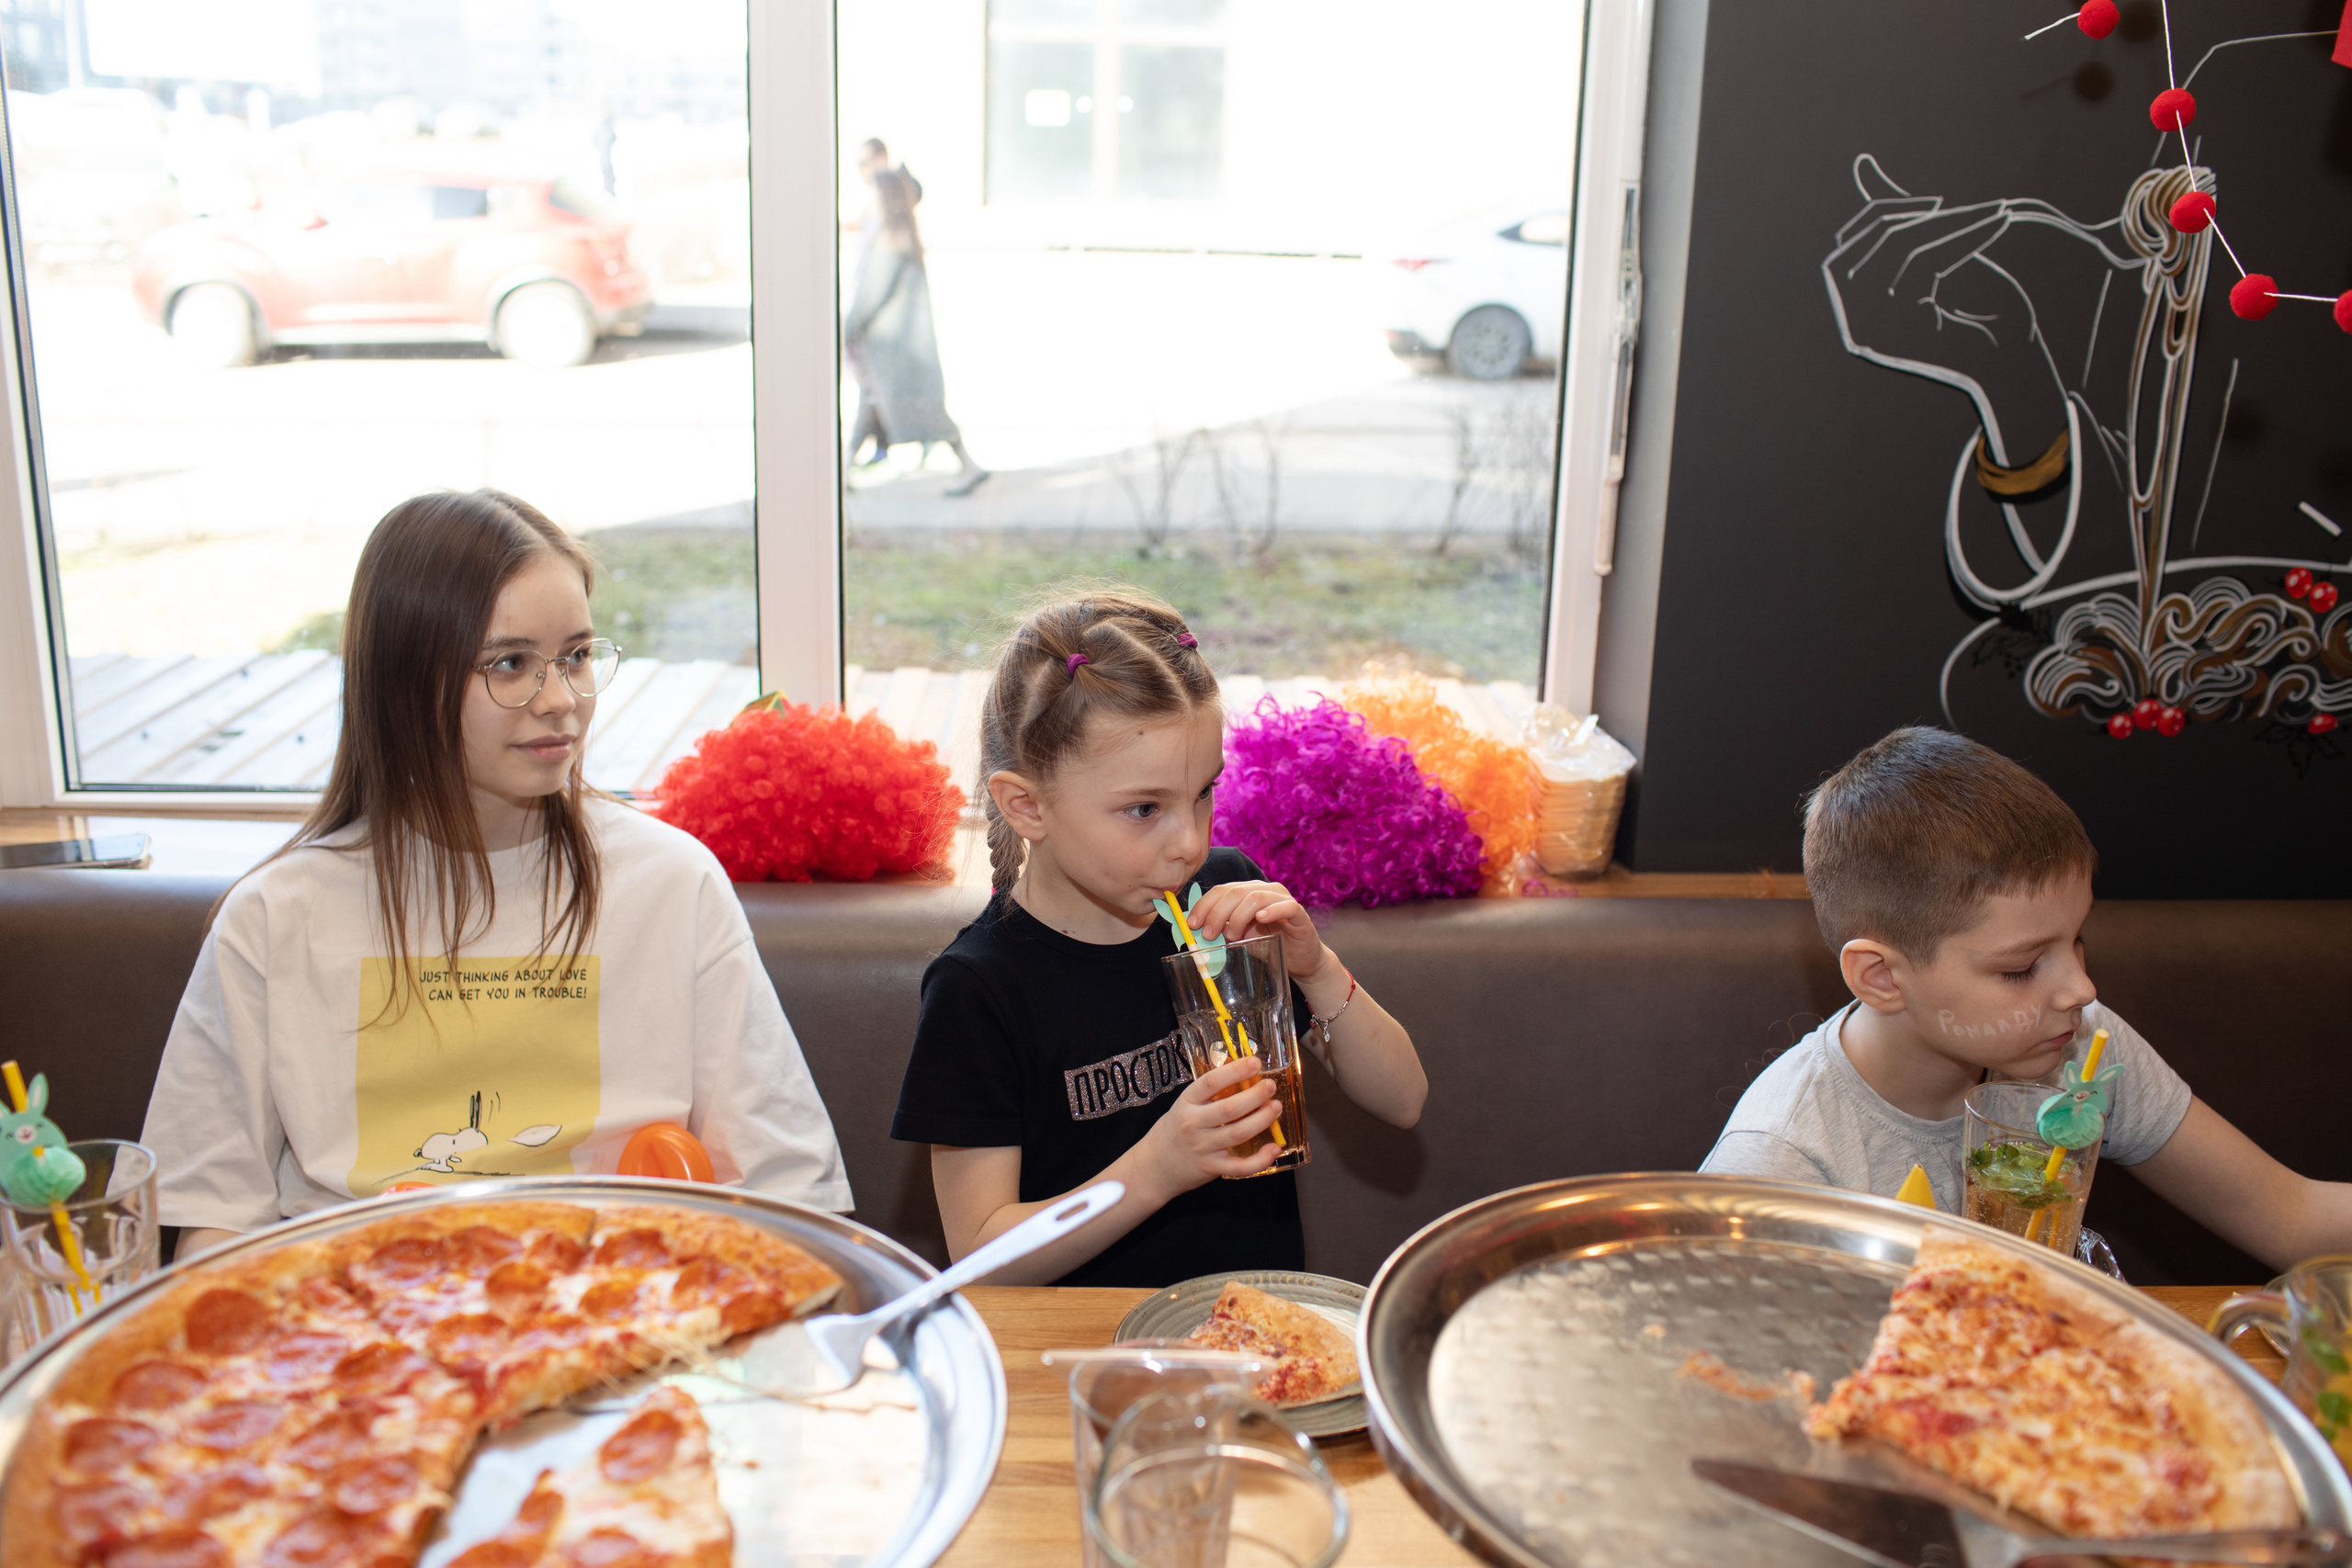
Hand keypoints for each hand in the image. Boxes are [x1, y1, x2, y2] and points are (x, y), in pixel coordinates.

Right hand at [1137, 1053, 1283, 1195]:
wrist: (1154, 1167)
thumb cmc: (1173, 1132)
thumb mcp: (1184, 1106)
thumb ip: (1208, 1095)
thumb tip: (1242, 1074)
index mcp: (1186, 1103)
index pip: (1212, 1082)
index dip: (1235, 1071)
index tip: (1254, 1062)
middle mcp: (1193, 1124)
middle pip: (1230, 1108)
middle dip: (1256, 1095)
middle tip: (1270, 1086)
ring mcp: (1203, 1147)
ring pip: (1239, 1133)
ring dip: (1262, 1119)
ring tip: (1275, 1107)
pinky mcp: (1212, 1168)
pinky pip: (1240, 1166)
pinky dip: (1261, 1159)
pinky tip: (1274, 1149)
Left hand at [1185, 879, 1328, 979]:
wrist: (1300, 960)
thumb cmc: (1268, 945)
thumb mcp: (1240, 937)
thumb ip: (1222, 930)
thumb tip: (1196, 932)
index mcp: (1247, 892)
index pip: (1221, 890)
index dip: (1204, 905)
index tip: (1192, 924)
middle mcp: (1264, 890)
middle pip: (1234, 892)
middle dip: (1217, 913)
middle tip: (1209, 934)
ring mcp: (1282, 900)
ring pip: (1255, 897)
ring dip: (1238, 916)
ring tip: (1232, 937)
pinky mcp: (1299, 913)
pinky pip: (1286, 906)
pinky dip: (1271, 911)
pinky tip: (1260, 919)